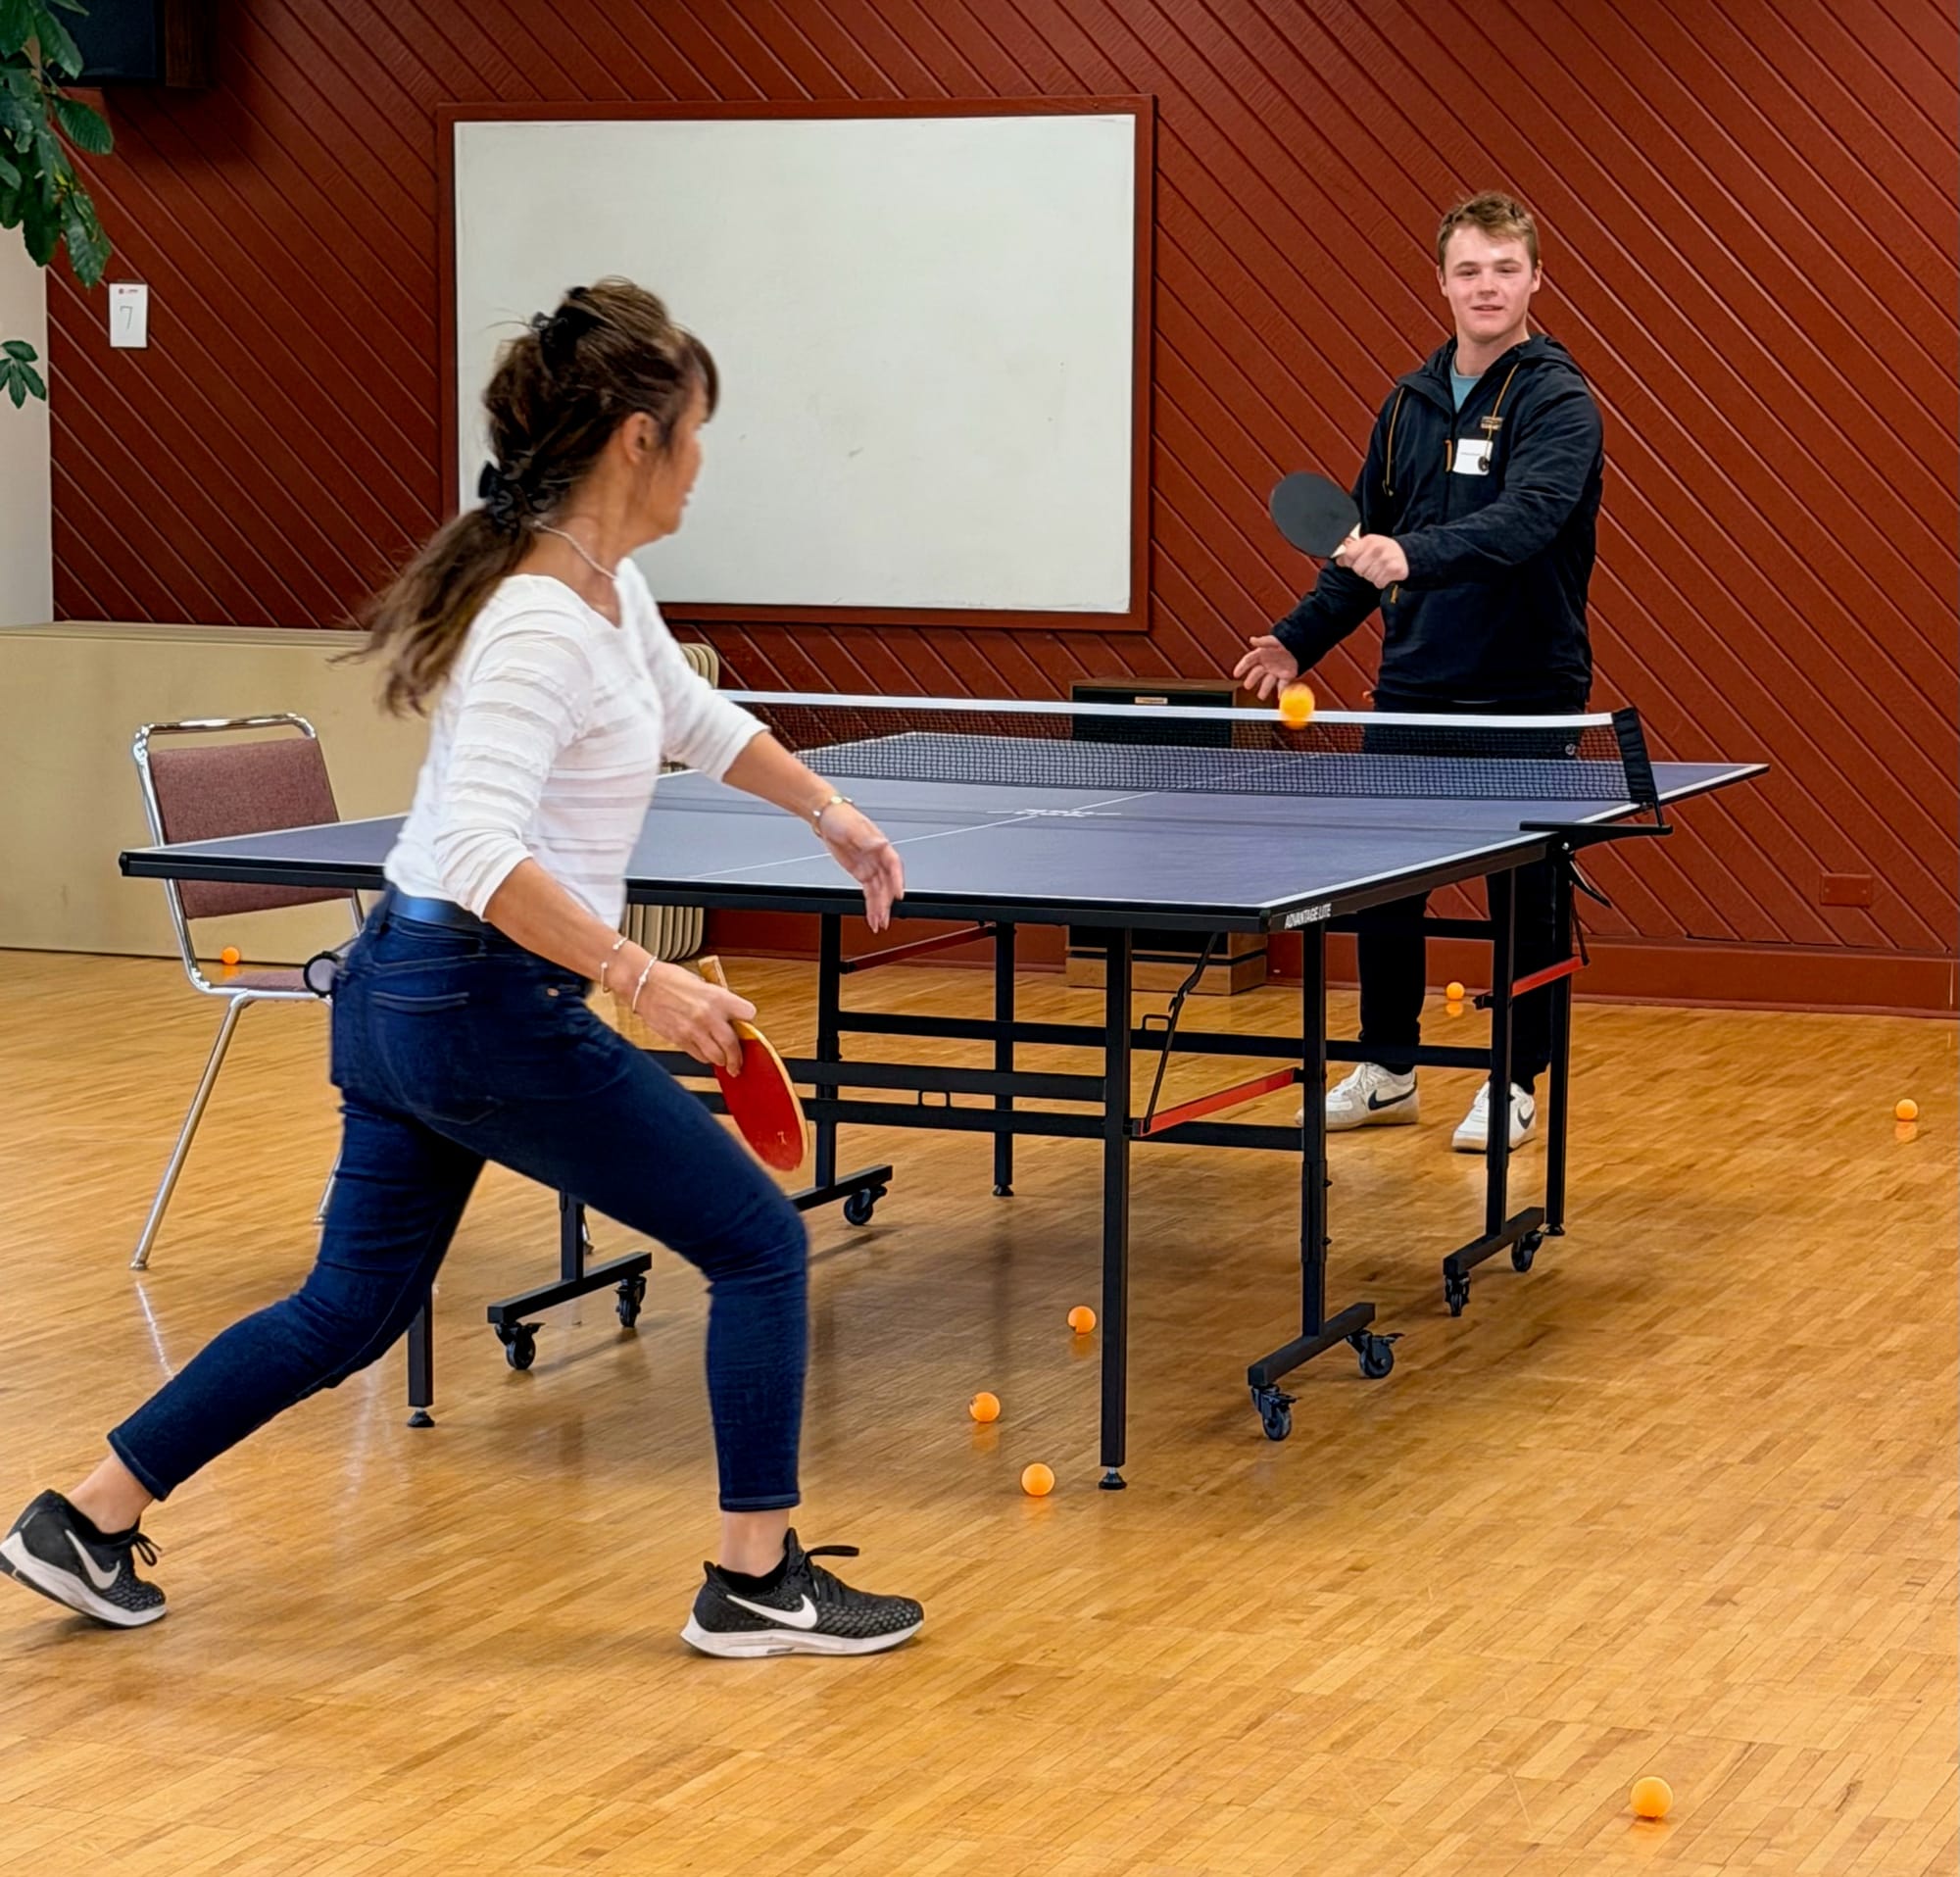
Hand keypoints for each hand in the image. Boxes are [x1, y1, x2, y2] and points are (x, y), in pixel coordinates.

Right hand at [627, 960, 753, 1072]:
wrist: (644, 985)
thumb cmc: (670, 980)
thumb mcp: (702, 983)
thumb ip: (719, 1000)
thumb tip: (731, 1015)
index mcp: (717, 997)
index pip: (748, 1014)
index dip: (748, 1020)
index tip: (746, 1024)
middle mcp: (708, 1016)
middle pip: (732, 1045)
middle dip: (737, 1057)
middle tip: (738, 1062)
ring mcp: (694, 1030)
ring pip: (716, 1057)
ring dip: (721, 1059)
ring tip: (722, 1059)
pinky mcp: (680, 1040)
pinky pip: (699, 1056)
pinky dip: (704, 1057)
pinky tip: (704, 1051)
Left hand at [818, 802, 903, 931]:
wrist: (827, 817)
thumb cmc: (841, 817)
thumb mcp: (854, 827)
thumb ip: (867, 839)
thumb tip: (879, 845)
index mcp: (881, 846)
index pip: (894, 866)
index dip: (898, 881)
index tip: (899, 895)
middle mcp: (878, 858)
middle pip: (887, 884)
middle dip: (886, 902)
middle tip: (884, 918)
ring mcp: (870, 867)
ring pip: (879, 892)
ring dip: (880, 908)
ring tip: (879, 924)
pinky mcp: (861, 872)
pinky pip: (869, 892)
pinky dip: (871, 905)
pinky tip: (873, 916)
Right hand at [1232, 635, 1300, 700]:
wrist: (1303, 645)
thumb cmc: (1286, 640)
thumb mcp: (1274, 640)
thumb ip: (1263, 641)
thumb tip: (1252, 640)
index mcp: (1261, 654)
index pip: (1248, 661)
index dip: (1241, 667)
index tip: (1236, 674)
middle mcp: (1266, 664)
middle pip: (1256, 674)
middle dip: (1251, 680)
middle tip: (1247, 685)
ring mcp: (1275, 672)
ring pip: (1267, 682)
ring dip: (1264, 689)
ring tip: (1261, 696)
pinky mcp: (1286, 676)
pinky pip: (1282, 685)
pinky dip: (1281, 691)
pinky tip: (1279, 696)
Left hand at [1334, 533, 1408, 587]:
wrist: (1408, 555)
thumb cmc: (1386, 551)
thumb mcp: (1370, 545)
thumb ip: (1353, 550)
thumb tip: (1338, 560)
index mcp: (1369, 541)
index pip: (1349, 554)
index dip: (1350, 561)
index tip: (1357, 561)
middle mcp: (1377, 549)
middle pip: (1358, 569)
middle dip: (1364, 570)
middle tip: (1374, 565)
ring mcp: (1386, 559)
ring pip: (1368, 577)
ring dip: (1374, 577)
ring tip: (1381, 569)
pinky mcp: (1394, 570)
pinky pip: (1379, 583)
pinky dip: (1382, 582)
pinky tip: (1387, 574)